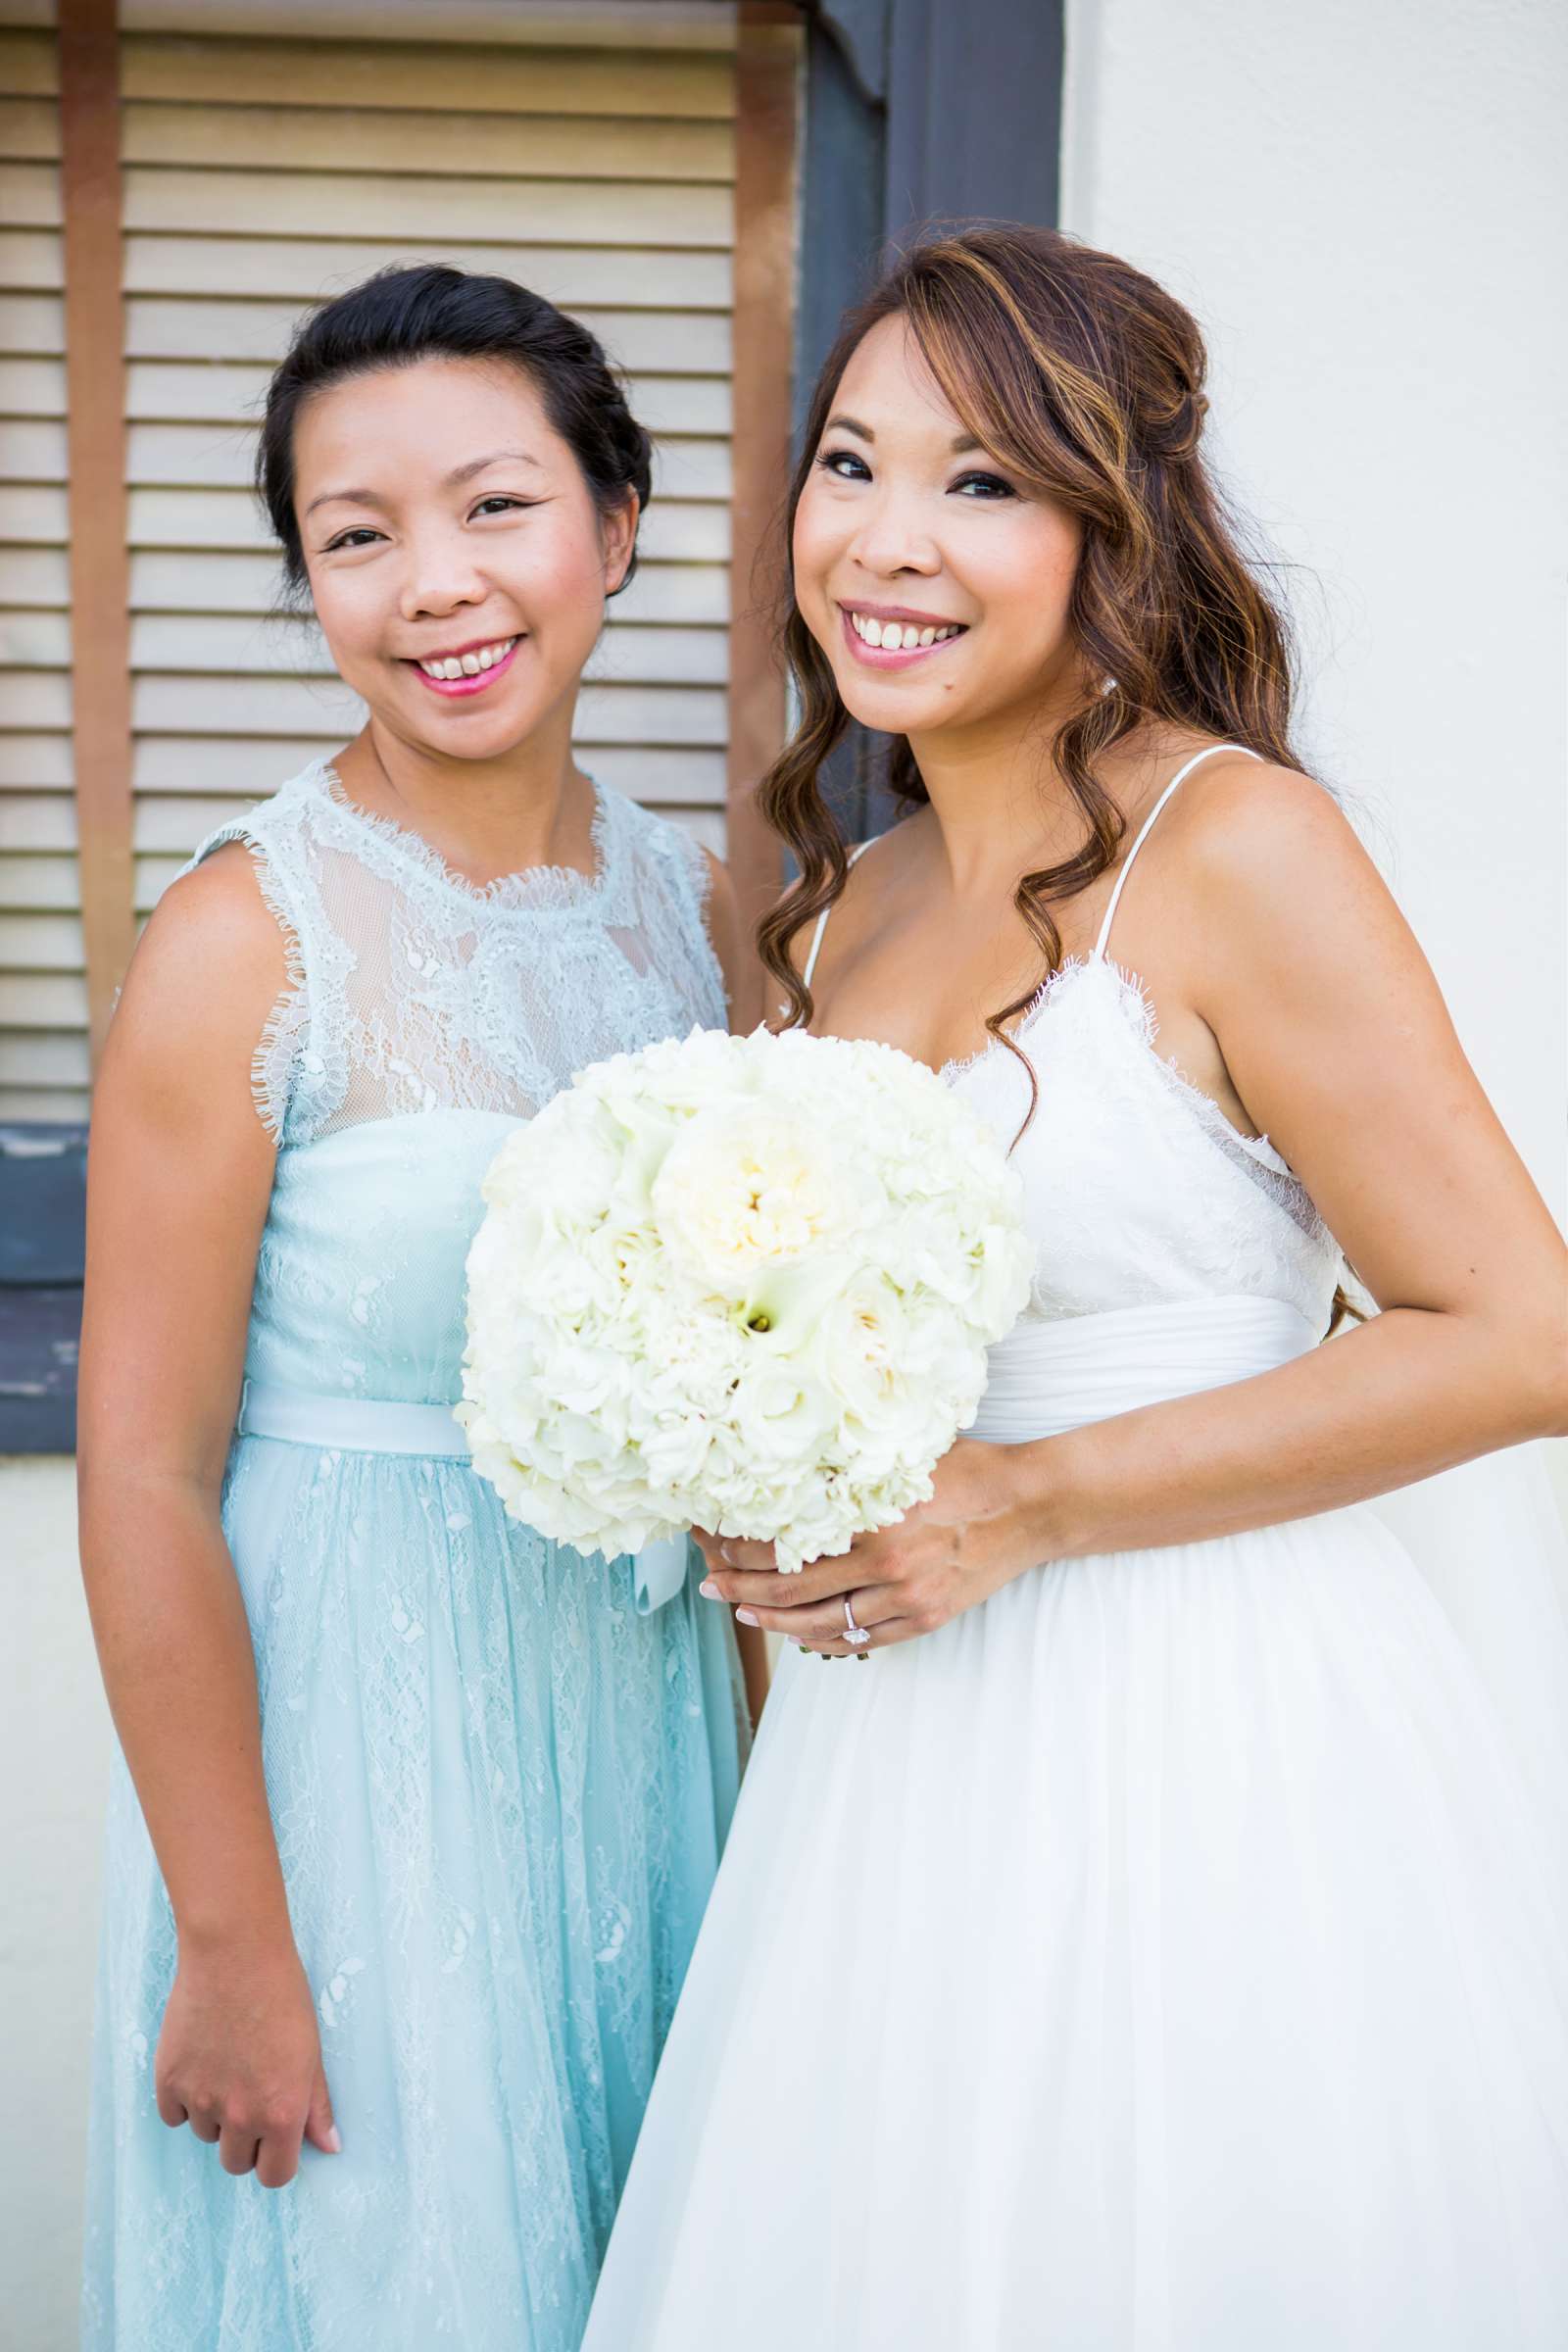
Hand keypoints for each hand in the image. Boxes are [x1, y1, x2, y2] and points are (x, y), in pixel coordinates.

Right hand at [155, 1933, 339, 2188]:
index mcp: (283, 2112)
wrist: (235, 1953)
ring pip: (205, 2135)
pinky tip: (201, 2061)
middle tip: (250, 2094)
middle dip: (245, 2139)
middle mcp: (241, 2115)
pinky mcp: (169, 2082)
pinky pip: (173, 2115)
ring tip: (228, 2063)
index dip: (275, 2160)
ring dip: (214, 2113)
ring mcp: (201, 2100)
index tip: (274, 2139)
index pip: (275, 2176)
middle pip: (236, 2163)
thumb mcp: (311, 2050)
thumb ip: (317, 2105)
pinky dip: (184, 2098)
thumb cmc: (281, 1994)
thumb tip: (329, 2147)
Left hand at [695, 1437, 1043, 1656]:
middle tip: (711, 1585)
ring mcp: (906, 1600)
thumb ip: (849, 1472)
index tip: (715, 1541)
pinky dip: (823, 1640)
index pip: (787, 1545)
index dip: (742, 1549)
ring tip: (742, 1613)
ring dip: (773, 1621)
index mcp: (873, 1521)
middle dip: (743, 1589)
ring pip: (821, 1624)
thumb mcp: (901, 1460)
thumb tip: (787, 1471)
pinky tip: (799, 1634)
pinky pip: (861, 1640)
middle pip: (792, 1591)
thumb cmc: (966, 1470)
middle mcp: (887, 1566)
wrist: (1030, 1506)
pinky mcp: (923, 1620)